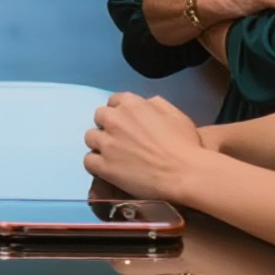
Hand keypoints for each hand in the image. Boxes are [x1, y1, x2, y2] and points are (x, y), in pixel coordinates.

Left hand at [83, 90, 203, 199]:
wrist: (185, 173)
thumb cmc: (185, 144)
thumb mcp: (175, 114)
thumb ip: (155, 105)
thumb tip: (145, 103)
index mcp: (131, 103)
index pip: (113, 101)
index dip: (120, 113)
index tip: (127, 125)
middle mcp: (114, 119)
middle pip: (99, 117)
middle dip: (108, 126)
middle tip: (121, 140)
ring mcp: (107, 142)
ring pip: (90, 138)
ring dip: (100, 144)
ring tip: (113, 156)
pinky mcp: (104, 165)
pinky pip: (88, 161)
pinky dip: (96, 165)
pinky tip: (107, 170)